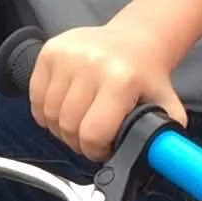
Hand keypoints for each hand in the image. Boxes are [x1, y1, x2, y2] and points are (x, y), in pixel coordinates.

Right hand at [28, 23, 185, 161]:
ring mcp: (66, 56)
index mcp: (120, 80)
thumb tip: (162, 162)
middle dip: (78, 142)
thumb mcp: (166, 106)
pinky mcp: (49, 51)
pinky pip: (35, 98)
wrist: (135, 38)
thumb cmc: (146, 76)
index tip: (103, 149)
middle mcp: (91, 64)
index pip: (92, 134)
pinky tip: (64, 109)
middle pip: (68, 127)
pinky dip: (45, 111)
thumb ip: (166, 137)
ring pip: (48, 115)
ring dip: (61, 128)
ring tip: (79, 123)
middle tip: (91, 137)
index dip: (96, 151)